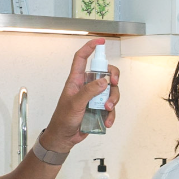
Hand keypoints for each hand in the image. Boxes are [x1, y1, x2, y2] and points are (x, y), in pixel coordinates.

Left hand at [41, 38, 120, 152]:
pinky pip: (111, 106)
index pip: (82, 58)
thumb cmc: (63, 119)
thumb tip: (104, 81)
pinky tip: (107, 121)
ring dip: (113, 99)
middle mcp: (87, 85)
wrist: (64, 137)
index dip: (90, 47)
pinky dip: (111, 114)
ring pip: (111, 90)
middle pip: (105, 72)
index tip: (101, 41)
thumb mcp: (75, 103)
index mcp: (76, 80)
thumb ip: (89, 91)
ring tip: (107, 109)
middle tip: (115, 84)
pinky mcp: (99, 108)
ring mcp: (94, 96)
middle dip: (113, 77)